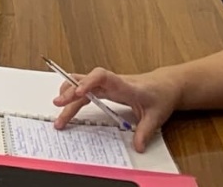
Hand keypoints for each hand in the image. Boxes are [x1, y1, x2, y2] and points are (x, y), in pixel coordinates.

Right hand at [52, 67, 181, 152]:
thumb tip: (137, 147)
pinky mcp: (105, 88)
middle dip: (70, 91)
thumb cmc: (160, 96)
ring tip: (57, 105)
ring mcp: (107, 84)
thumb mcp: (156, 116)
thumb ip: (145, 131)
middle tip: (58, 105)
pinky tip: (67, 102)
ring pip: (82, 82)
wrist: (165, 85)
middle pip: (86, 80)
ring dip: (69, 91)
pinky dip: (74, 93)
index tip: (78, 93)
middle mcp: (112, 82)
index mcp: (124, 86)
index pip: (103, 76)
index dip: (88, 82)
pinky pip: (85, 87)